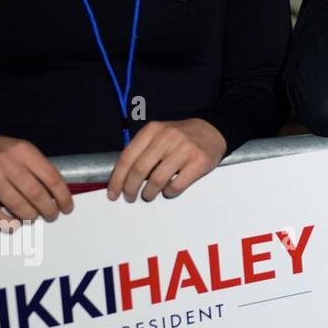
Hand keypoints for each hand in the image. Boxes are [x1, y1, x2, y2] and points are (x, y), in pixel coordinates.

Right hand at [0, 124, 71, 225]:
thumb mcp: (22, 149)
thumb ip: (39, 167)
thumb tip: (57, 194)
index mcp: (24, 151)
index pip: (52, 178)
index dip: (63, 197)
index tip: (67, 207)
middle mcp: (7, 163)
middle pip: (36, 194)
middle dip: (48, 209)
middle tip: (51, 215)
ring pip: (17, 205)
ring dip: (30, 216)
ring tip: (34, 217)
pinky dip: (7, 223)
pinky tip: (14, 224)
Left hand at [107, 118, 226, 202]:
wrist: (213, 131)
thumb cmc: (181, 137)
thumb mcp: (159, 135)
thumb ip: (142, 150)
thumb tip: (123, 177)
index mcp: (153, 130)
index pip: (127, 157)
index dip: (117, 179)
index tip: (113, 193)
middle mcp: (168, 137)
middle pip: (140, 170)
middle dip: (130, 188)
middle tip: (130, 197)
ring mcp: (185, 149)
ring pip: (157, 180)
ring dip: (149, 193)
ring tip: (148, 195)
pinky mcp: (199, 161)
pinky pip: (177, 185)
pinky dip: (169, 192)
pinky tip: (168, 190)